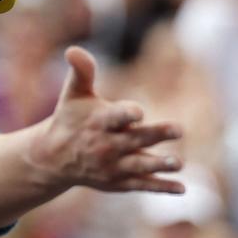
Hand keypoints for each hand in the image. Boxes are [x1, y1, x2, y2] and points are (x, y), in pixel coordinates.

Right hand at [27, 46, 184, 194]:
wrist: (55, 159)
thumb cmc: (70, 119)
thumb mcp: (73, 94)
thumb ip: (81, 72)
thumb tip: (73, 49)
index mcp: (98, 122)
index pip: (113, 118)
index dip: (125, 114)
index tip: (138, 112)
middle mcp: (106, 146)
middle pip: (134, 140)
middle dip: (155, 135)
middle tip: (179, 129)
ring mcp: (113, 166)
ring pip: (139, 166)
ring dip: (159, 165)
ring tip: (178, 163)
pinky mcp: (119, 182)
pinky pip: (142, 185)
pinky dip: (161, 187)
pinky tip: (182, 189)